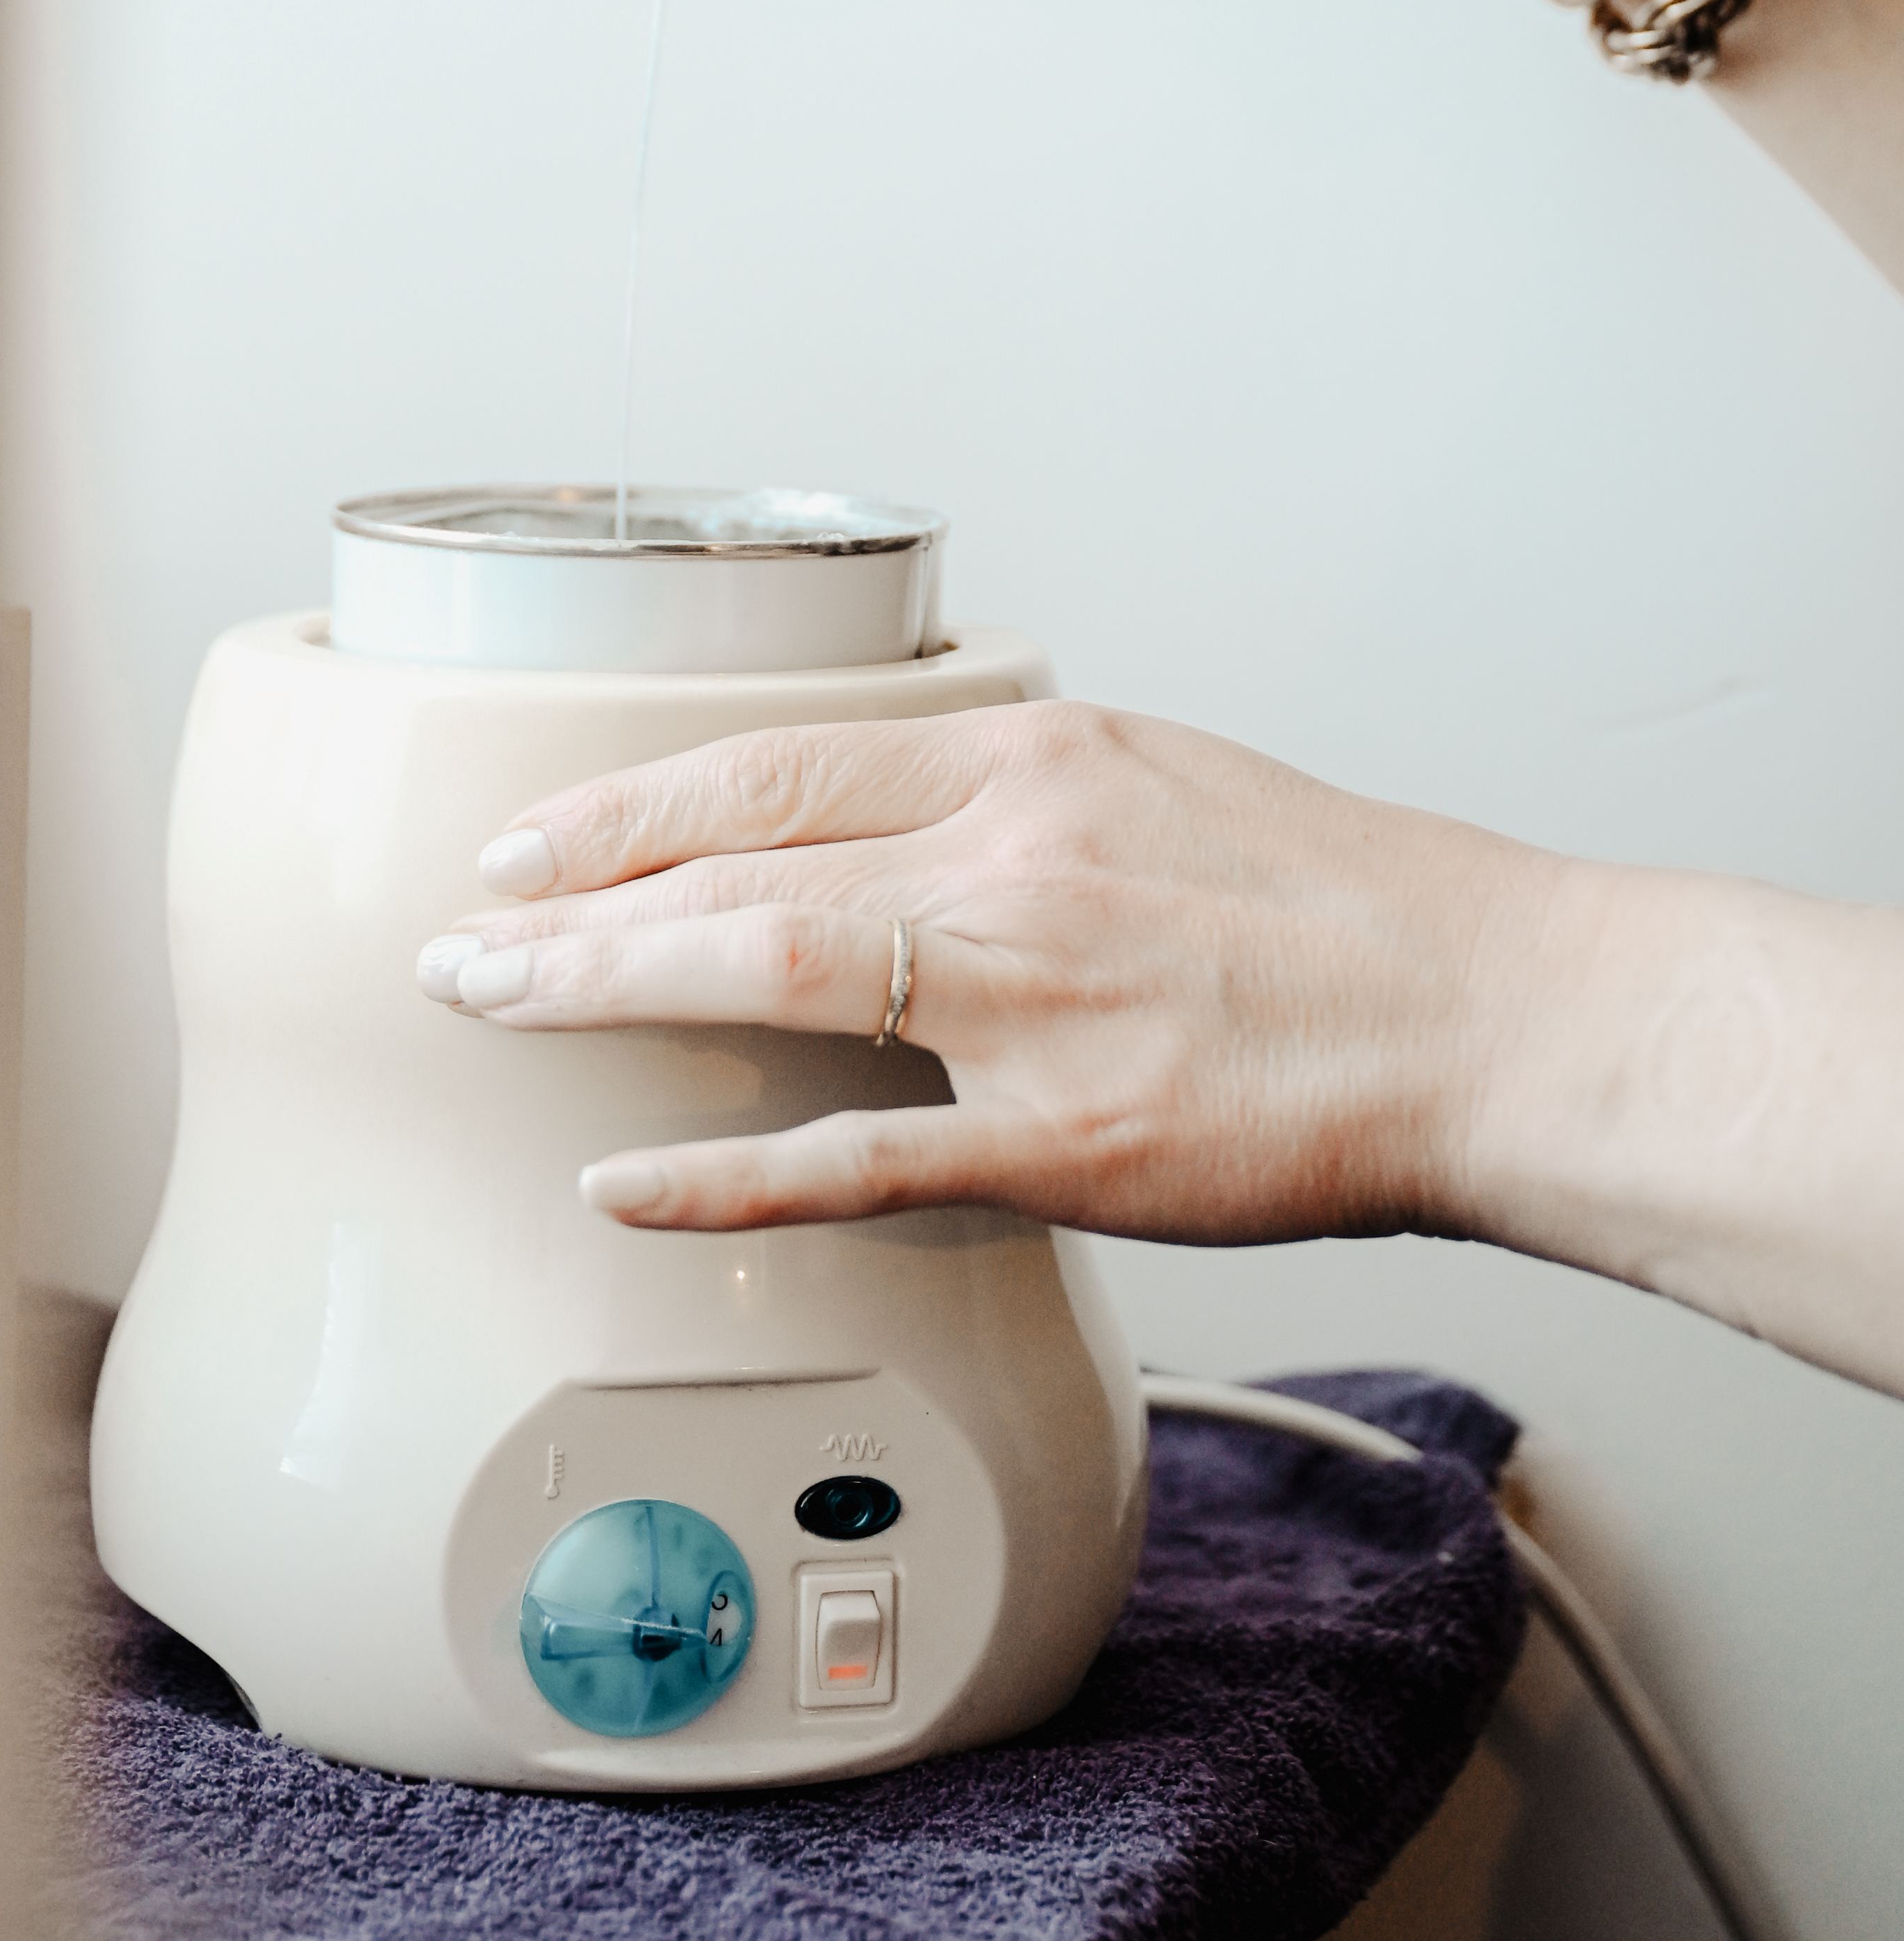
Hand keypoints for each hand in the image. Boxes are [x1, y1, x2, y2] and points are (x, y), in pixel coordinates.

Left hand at [413, 701, 1545, 1241]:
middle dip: (568, 896)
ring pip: (766, 965)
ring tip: (487, 1007)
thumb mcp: (1154, 780)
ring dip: (600, 986)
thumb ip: (1005, 802)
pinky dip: (725, 1173)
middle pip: (737, 855)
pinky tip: (625, 1182)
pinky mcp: (1067, 1138)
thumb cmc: (1335, 906)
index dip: (628, 801)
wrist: (1486, 1011)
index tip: (528, 834)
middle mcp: (1015, 854)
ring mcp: (1034, 994)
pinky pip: (858, 1157)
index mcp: (1032, 758)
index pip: (774, 762)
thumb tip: (878, 826)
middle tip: (455, 935)